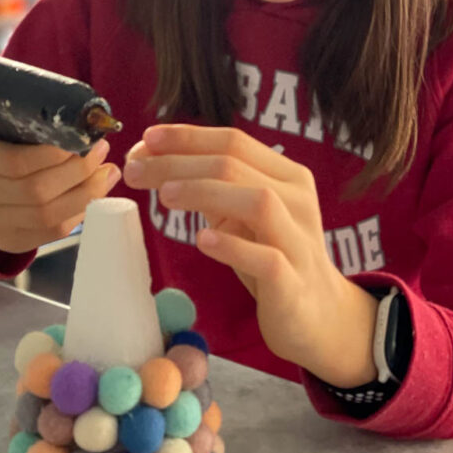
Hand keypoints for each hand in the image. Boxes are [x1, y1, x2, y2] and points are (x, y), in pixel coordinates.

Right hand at [0, 126, 120, 253]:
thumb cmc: (8, 139)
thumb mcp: (15, 123)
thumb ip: (46, 126)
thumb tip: (95, 128)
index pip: (16, 162)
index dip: (56, 154)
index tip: (86, 139)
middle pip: (34, 191)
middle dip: (78, 172)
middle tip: (101, 153)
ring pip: (46, 216)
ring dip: (85, 194)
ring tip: (105, 173)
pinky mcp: (6, 239)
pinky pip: (51, 233)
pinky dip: (79, 213)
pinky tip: (93, 194)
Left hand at [123, 124, 378, 385]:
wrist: (317, 314)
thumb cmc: (270, 255)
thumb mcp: (242, 214)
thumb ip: (210, 186)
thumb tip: (151, 159)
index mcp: (287, 176)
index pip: (234, 141)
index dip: (187, 137)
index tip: (145, 139)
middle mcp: (298, 200)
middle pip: (236, 166)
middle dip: (179, 163)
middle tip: (135, 170)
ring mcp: (298, 241)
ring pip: (258, 201)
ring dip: (206, 192)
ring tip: (165, 197)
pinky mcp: (293, 282)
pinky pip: (267, 259)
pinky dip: (233, 247)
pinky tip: (202, 240)